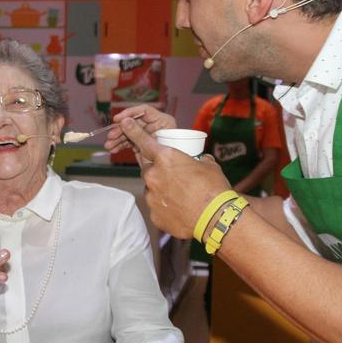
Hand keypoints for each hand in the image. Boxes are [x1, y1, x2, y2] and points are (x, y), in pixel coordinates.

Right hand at [103, 105, 175, 153]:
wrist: (171, 174)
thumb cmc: (169, 158)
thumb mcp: (152, 143)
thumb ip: (138, 132)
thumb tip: (124, 121)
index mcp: (162, 121)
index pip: (144, 111)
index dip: (129, 113)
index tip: (117, 119)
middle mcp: (154, 126)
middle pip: (133, 122)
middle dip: (120, 130)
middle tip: (111, 136)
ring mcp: (147, 134)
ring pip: (129, 132)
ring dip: (117, 139)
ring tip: (109, 145)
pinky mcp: (141, 143)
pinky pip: (129, 141)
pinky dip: (120, 145)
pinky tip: (113, 148)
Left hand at [118, 117, 231, 238]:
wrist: (216, 219)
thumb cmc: (214, 189)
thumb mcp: (208, 165)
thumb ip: (195, 159)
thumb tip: (198, 160)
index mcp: (166, 157)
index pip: (143, 141)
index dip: (133, 131)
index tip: (125, 123)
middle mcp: (153, 175)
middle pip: (149, 168)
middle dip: (158, 170)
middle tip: (176, 177)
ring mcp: (152, 196)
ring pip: (152, 188)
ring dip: (162, 189)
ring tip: (181, 195)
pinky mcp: (154, 214)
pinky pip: (156, 206)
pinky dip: (164, 206)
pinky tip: (179, 209)